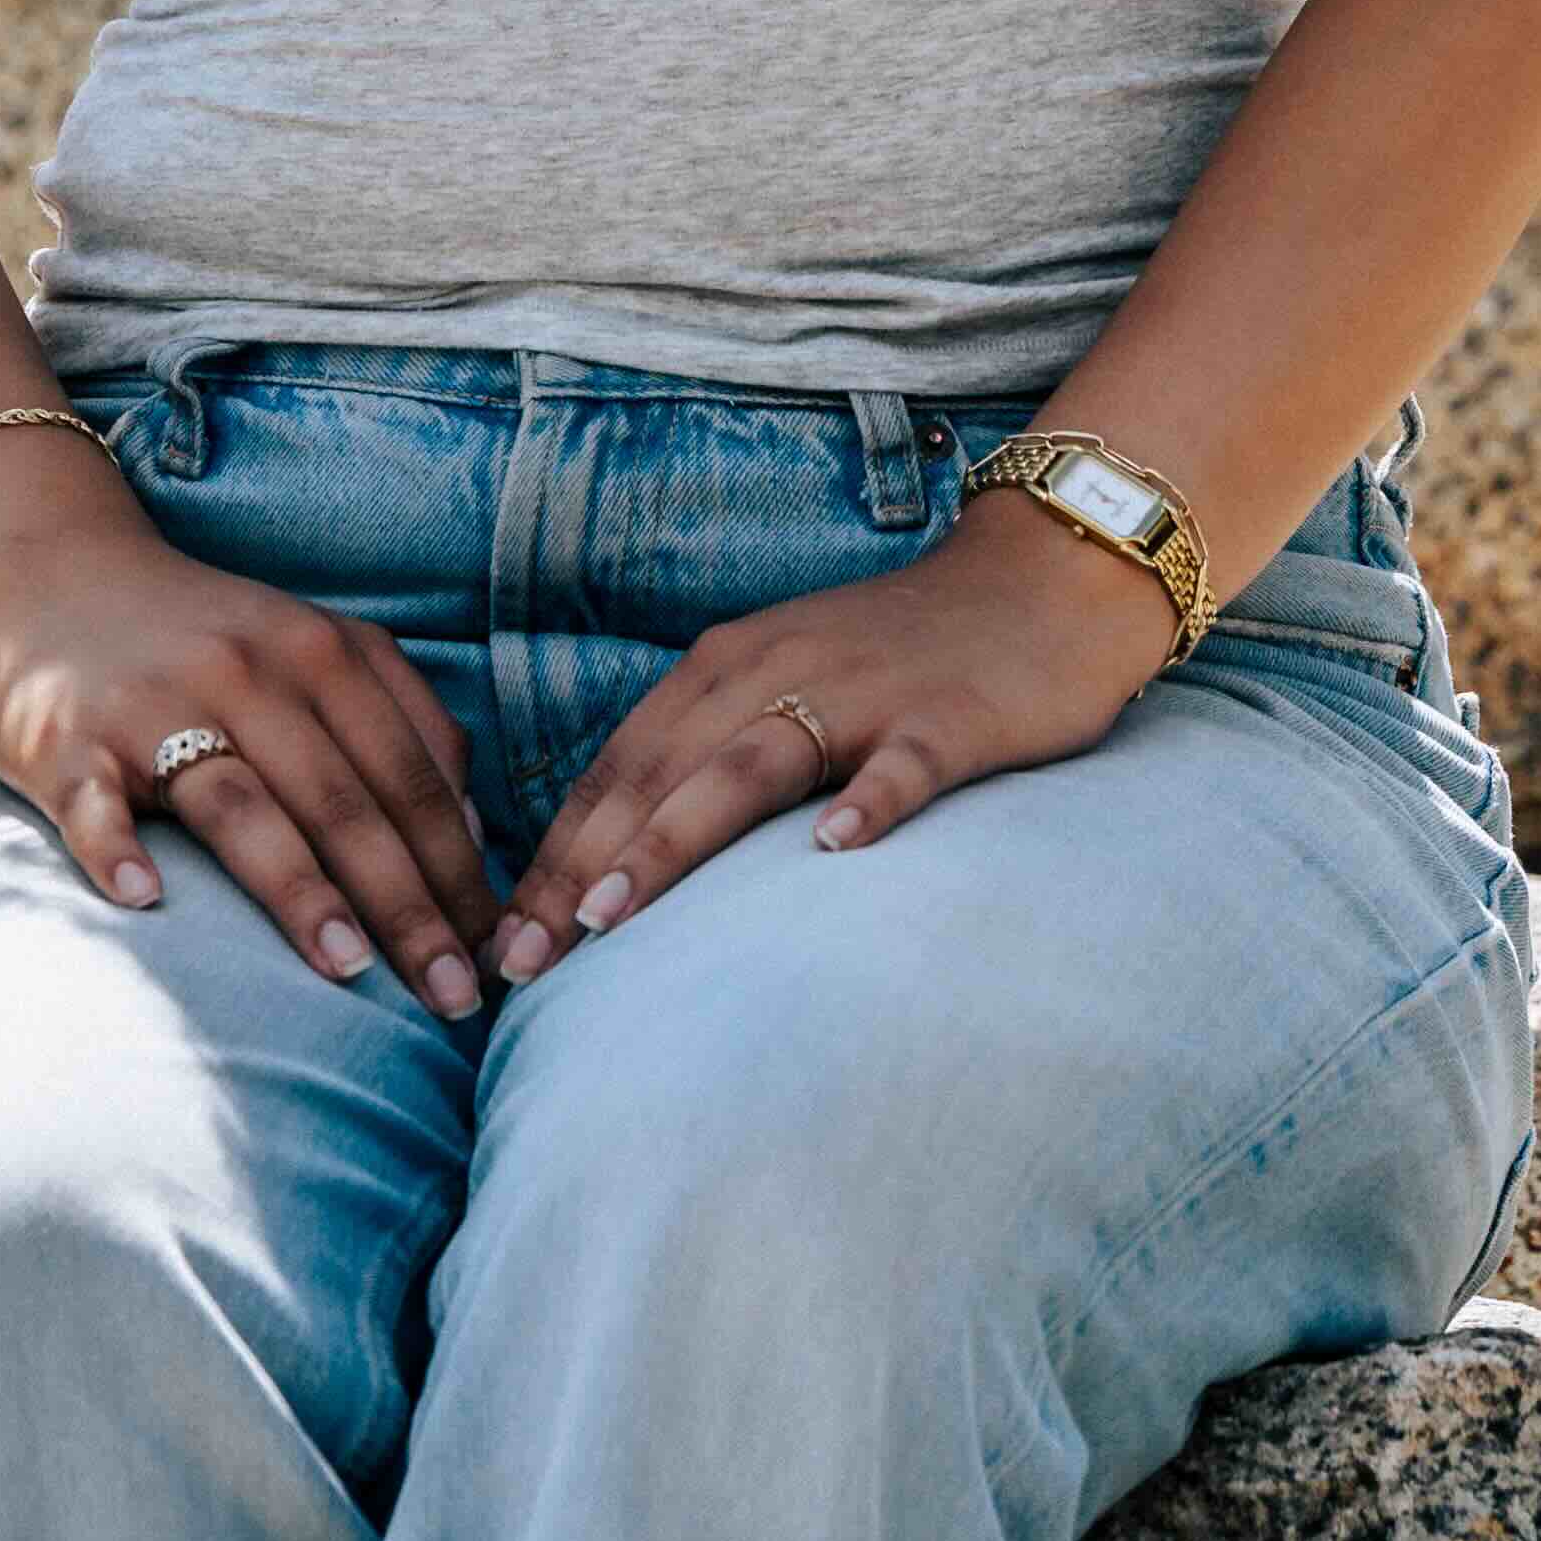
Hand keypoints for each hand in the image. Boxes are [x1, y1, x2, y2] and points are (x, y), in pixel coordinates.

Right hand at [0, 458, 501, 1018]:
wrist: (51, 577)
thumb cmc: (207, 641)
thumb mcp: (316, 649)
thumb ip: (401, 719)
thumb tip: (470, 834)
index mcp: (320, 653)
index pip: (411, 776)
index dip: (460, 869)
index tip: (496, 952)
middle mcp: (247, 672)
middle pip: (344, 802)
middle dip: (409, 906)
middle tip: (454, 996)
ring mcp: (155, 706)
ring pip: (242, 805)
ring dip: (300, 891)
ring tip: (349, 970)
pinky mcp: (68, 740)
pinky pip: (95, 802)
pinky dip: (116, 847)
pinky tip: (144, 899)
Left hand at [490, 500, 1172, 980]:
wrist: (1042, 578)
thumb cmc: (901, 653)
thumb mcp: (787, 683)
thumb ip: (714, 751)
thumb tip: (622, 856)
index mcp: (725, 667)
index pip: (617, 770)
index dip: (551, 853)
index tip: (498, 939)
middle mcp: (775, 671)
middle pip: (656, 775)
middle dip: (576, 870)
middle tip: (519, 962)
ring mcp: (862, 694)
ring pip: (746, 767)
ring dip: (669, 841)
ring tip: (607, 918)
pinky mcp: (947, 718)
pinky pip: (900, 766)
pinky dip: (866, 804)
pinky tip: (834, 852)